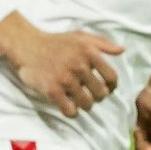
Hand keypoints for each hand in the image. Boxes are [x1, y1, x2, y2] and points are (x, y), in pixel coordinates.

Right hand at [0, 13, 124, 118]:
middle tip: (91, 95)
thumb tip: (122, 50)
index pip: (112, 77)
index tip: (107, 88)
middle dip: (98, 97)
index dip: (112, 86)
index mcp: (89, 52)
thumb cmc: (56, 42)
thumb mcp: (81, 37)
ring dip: (85, 105)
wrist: (28, 46)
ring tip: (80, 101)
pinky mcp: (52, 90)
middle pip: (101, 94)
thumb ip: (103, 43)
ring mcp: (65, 79)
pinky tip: (69, 107)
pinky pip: (70, 111)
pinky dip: (72, 113)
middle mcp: (79, 66)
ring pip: (87, 104)